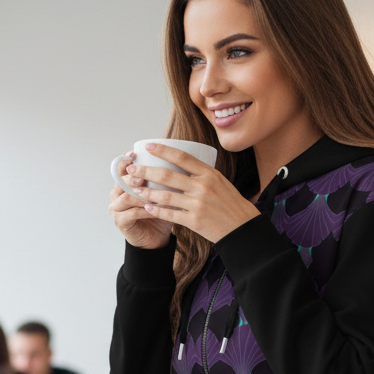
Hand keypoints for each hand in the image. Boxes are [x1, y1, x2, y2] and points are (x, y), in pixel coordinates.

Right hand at [108, 152, 173, 248]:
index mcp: (122, 185)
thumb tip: (174, 159)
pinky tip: (156, 208)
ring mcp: (116, 209)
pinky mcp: (121, 222)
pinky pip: (132, 213)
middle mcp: (116, 195)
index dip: (125, 161)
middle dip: (133, 177)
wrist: (156, 237)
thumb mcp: (160, 192)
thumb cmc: (159, 212)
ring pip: (126, 197)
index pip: (119, 169)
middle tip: (144, 176)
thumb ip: (160, 178)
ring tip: (154, 193)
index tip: (134, 154)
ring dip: (140, 195)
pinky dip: (145, 210)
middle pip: (120, 182)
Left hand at [125, 142, 259, 243]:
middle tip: (131, 170)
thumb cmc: (230, 203)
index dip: (163, 150)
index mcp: (209, 174)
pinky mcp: (194, 221)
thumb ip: (201, 174)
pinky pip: (170, 214)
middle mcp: (202, 187)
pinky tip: (147, 206)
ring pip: (165, 195)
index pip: (182, 157)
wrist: (242, 227)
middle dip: (146, 171)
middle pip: (167, 175)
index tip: (148, 146)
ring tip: (135, 189)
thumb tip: (180, 163)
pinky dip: (156, 210)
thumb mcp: (219, 182)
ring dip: (147, 192)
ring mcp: (197, 204)